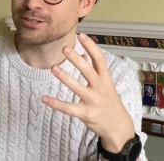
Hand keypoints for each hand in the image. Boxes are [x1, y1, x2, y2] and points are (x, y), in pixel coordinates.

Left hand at [41, 33, 134, 152]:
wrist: (118, 127)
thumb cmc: (110, 102)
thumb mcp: (106, 84)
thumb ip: (95, 70)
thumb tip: (83, 55)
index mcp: (106, 79)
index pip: (99, 59)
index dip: (91, 47)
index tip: (81, 35)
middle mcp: (100, 89)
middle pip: (88, 71)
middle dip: (77, 60)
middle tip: (65, 48)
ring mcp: (93, 102)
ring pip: (78, 88)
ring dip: (65, 78)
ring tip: (53, 68)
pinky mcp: (86, 114)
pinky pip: (69, 108)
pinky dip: (56, 104)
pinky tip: (44, 98)